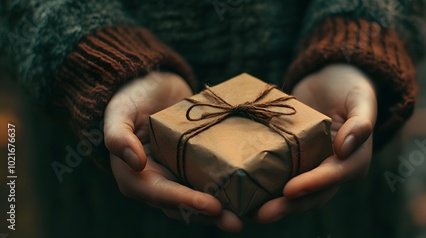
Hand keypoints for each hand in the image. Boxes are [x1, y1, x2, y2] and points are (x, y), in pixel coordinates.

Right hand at [104, 72, 241, 231]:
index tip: (211, 206)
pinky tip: (254, 190)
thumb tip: (135, 162)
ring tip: (251, 214)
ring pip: (203, 198)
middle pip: (185, 206)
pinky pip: (213, 180)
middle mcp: (160, 183)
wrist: (152, 84)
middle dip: (211, 215)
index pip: (162, 195)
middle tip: (237, 222)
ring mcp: (180, 175)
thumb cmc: (132, 96)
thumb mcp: (120, 111)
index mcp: (137, 178)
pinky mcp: (196, 165)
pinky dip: (231, 187)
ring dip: (226, 208)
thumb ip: (119, 136)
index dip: (186, 202)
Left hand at [256, 64, 376, 222]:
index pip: (335, 175)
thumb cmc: (349, 87)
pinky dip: (263, 187)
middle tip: (263, 214)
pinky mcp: (291, 161)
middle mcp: (332, 170)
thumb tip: (346, 147)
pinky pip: (278, 177)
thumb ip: (360, 121)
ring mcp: (310, 168)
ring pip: (293, 193)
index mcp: (354, 160)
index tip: (291, 190)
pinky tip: (241, 194)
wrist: (328, 80)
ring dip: (273, 204)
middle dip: (288, 206)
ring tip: (247, 213)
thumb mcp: (360, 98)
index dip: (314, 184)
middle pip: (312, 194)